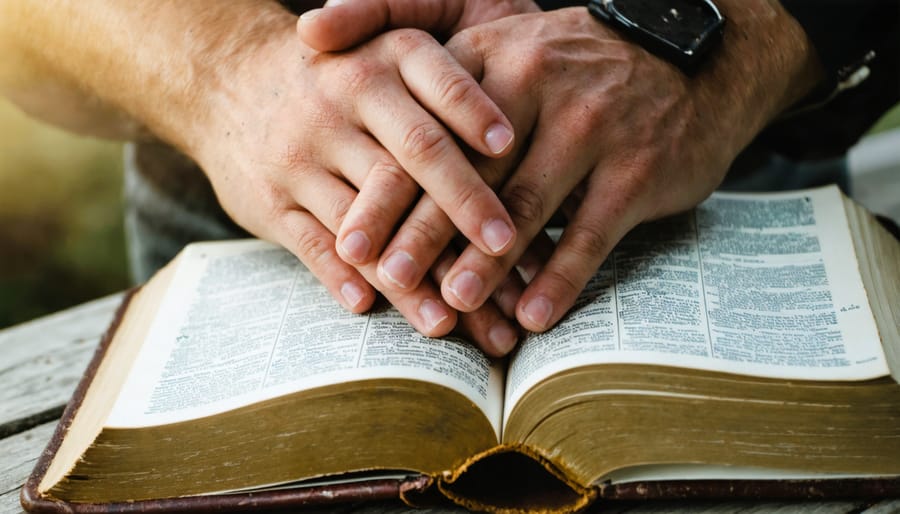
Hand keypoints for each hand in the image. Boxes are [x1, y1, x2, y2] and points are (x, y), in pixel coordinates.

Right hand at [183, 14, 522, 342]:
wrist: (230, 80)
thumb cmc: (341, 80)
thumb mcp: (385, 57)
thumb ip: (441, 87)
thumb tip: (518, 145)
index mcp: (386, 58)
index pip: (439, 85)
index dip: (475, 114)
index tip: (512, 148)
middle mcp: (345, 97)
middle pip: (413, 155)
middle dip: (462, 204)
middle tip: (504, 247)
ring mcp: (303, 150)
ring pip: (367, 217)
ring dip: (409, 274)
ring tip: (448, 319)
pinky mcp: (271, 198)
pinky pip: (311, 244)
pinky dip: (341, 279)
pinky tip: (372, 309)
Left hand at [301, 0, 822, 333]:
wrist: (687, 62)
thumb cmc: (569, 67)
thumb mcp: (497, 39)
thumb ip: (411, 35)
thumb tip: (307, 32)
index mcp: (488, 56)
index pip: (425, 133)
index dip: (384, 194)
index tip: (348, 245)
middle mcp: (536, 83)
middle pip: (467, 173)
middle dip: (422, 234)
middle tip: (388, 283)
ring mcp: (592, 126)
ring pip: (525, 206)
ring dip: (486, 263)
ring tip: (452, 304)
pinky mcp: (636, 168)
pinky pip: (590, 233)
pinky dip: (559, 278)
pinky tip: (532, 315)